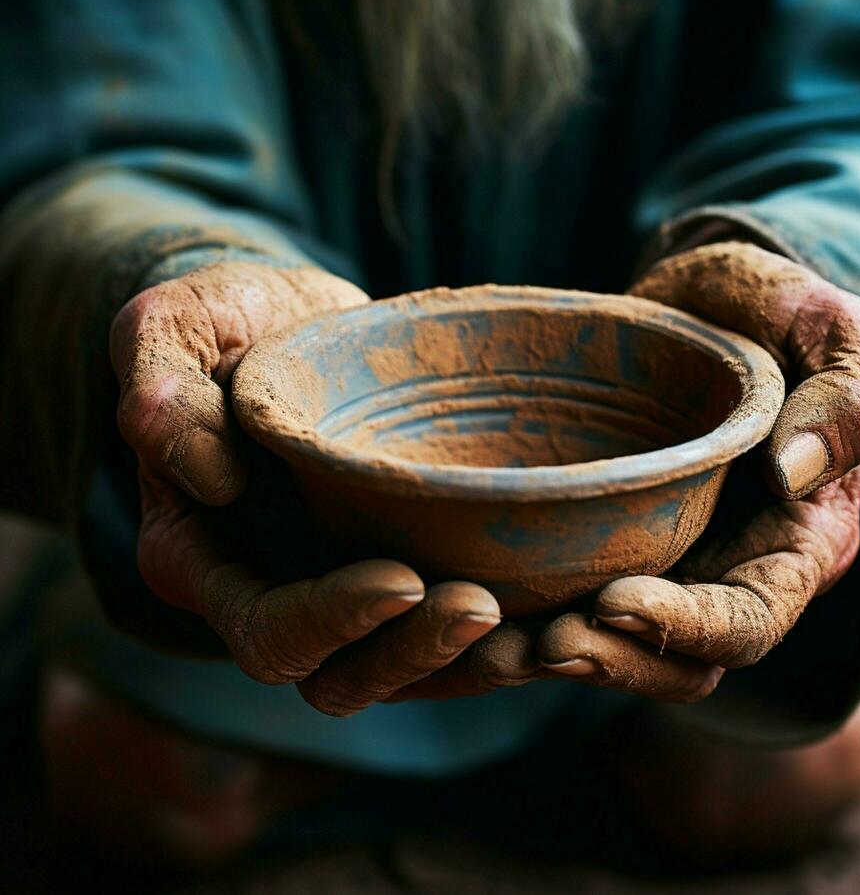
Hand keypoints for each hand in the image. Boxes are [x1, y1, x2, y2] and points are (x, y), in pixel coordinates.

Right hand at [110, 261, 501, 715]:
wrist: (282, 320)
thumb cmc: (221, 322)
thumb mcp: (173, 330)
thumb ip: (163, 396)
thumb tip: (208, 479)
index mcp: (206, 558)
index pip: (267, 629)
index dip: (332, 619)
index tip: (402, 579)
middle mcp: (273, 591)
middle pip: (341, 678)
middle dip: (414, 654)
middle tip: (485, 609)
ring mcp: (340, 585)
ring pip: (405, 671)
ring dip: (472, 666)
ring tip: (542, 633)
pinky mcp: (399, 561)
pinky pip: (445, 626)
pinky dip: (502, 633)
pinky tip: (558, 606)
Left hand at [535, 241, 859, 699]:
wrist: (699, 303)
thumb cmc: (772, 311)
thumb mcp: (833, 330)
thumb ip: (847, 398)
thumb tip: (795, 474)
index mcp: (796, 542)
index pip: (746, 622)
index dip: (685, 629)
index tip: (614, 600)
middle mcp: (729, 569)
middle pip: (675, 661)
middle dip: (612, 661)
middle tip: (542, 641)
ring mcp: (665, 561)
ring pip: (615, 647)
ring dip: (557, 654)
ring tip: (492, 642)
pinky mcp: (606, 540)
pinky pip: (567, 597)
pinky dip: (524, 613)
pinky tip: (470, 600)